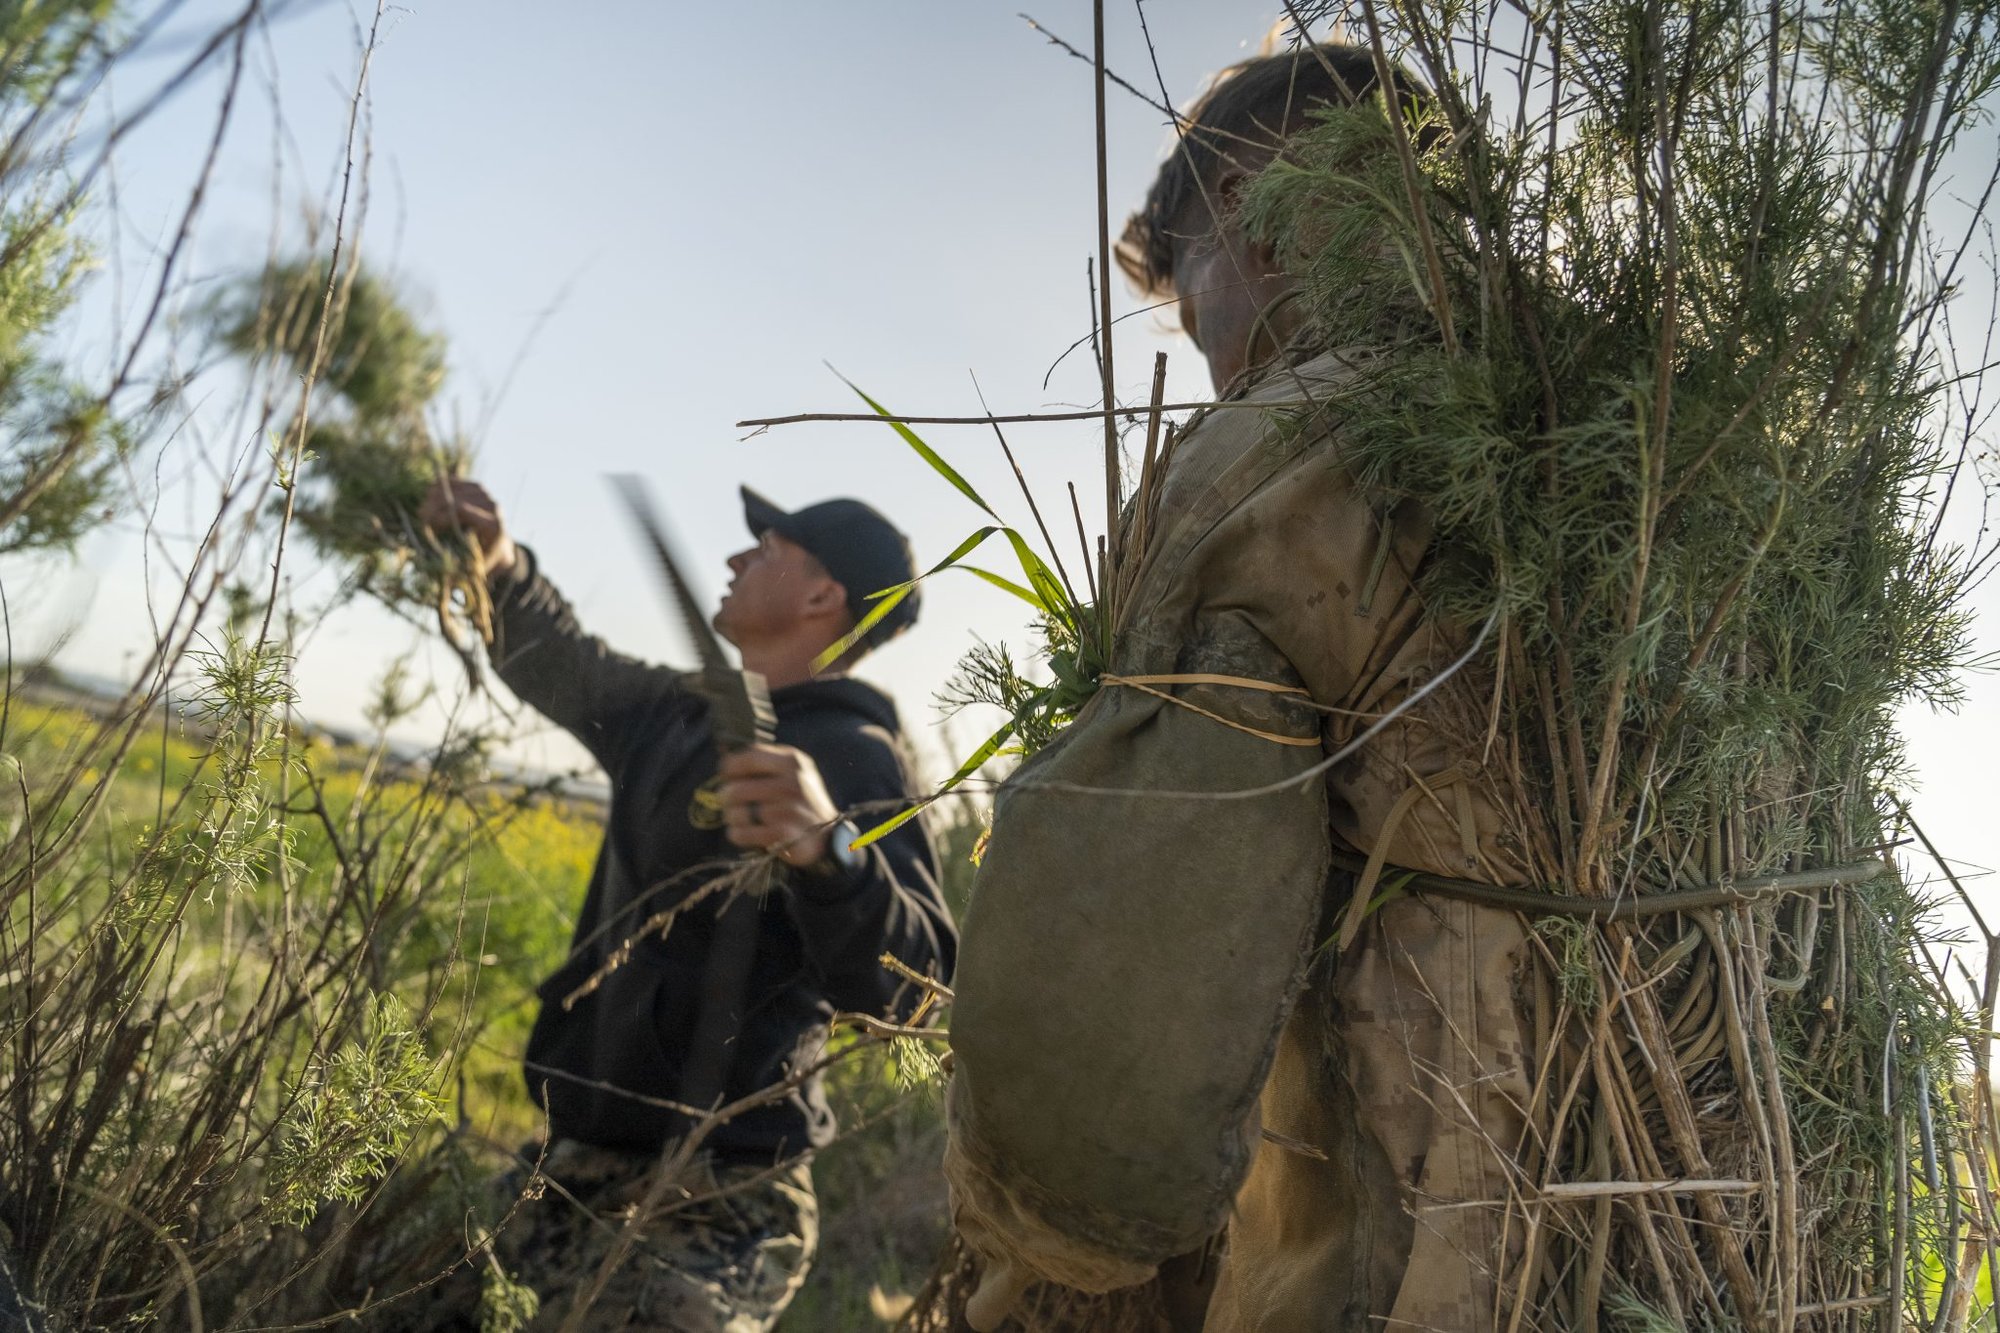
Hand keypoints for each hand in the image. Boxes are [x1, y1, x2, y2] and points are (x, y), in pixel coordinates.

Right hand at [419, 477, 518, 579]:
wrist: (498, 546)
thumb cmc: (481, 559)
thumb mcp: (471, 566)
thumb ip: (455, 564)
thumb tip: (431, 569)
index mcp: (493, 526)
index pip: (462, 510)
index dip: (440, 515)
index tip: (426, 524)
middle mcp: (493, 507)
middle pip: (456, 498)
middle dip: (434, 506)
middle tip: (419, 516)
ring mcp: (486, 495)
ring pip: (454, 488)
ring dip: (434, 497)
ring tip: (423, 509)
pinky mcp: (478, 488)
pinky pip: (456, 482)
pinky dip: (440, 487)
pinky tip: (429, 495)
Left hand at [719, 743, 840, 866]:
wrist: (828, 835)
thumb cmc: (802, 801)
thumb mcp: (793, 772)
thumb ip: (765, 764)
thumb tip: (725, 762)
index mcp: (792, 761)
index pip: (748, 757)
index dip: (730, 768)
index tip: (727, 776)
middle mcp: (792, 782)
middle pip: (737, 788)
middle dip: (728, 799)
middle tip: (732, 804)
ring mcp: (789, 808)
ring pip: (738, 812)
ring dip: (734, 818)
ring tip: (741, 818)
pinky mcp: (784, 833)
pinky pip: (743, 833)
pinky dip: (739, 835)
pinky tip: (746, 833)